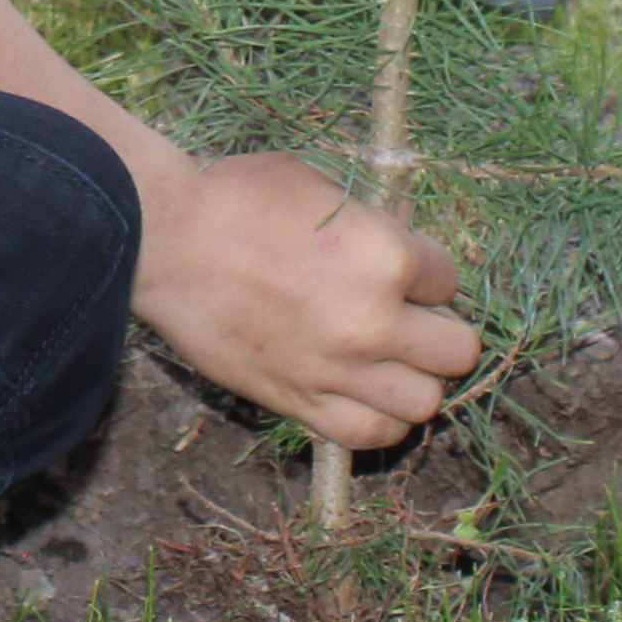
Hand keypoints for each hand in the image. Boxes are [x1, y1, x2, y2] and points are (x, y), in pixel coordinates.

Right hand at [130, 148, 479, 450]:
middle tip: (410, 320)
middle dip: (440, 332)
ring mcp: (339, 369)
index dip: (429, 275)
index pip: (450, 280)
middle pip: (457, 351)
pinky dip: (379, 420)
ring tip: (391, 362)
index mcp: (387, 256)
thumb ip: (368, 226)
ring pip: (425, 402)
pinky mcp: (300, 402)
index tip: (406, 273)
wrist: (164, 240)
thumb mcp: (317, 187)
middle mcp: (374, 320)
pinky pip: (370, 435)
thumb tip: (392, 249)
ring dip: (416, 380)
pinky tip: (365, 395)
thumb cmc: (234, 198)